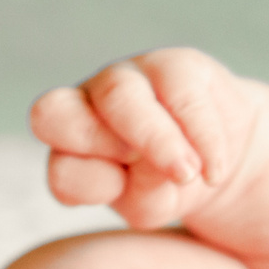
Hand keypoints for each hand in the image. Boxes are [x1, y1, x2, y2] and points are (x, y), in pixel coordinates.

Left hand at [29, 47, 261, 230]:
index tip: (121, 191)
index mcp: (65, 140)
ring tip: (187, 175)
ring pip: (118, 96)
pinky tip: (213, 170)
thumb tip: (154, 163)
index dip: (85, 181)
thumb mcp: (147, 205)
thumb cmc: (164, 187)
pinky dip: (201, 139)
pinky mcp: (176, 64)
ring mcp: (127, 76)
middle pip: (56, 113)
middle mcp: (85, 101)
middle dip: (98, 147)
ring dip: (153, 141)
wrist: (213, 160)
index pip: (56, 164)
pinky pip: (182, 95)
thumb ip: (140, 193)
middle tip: (135, 175)